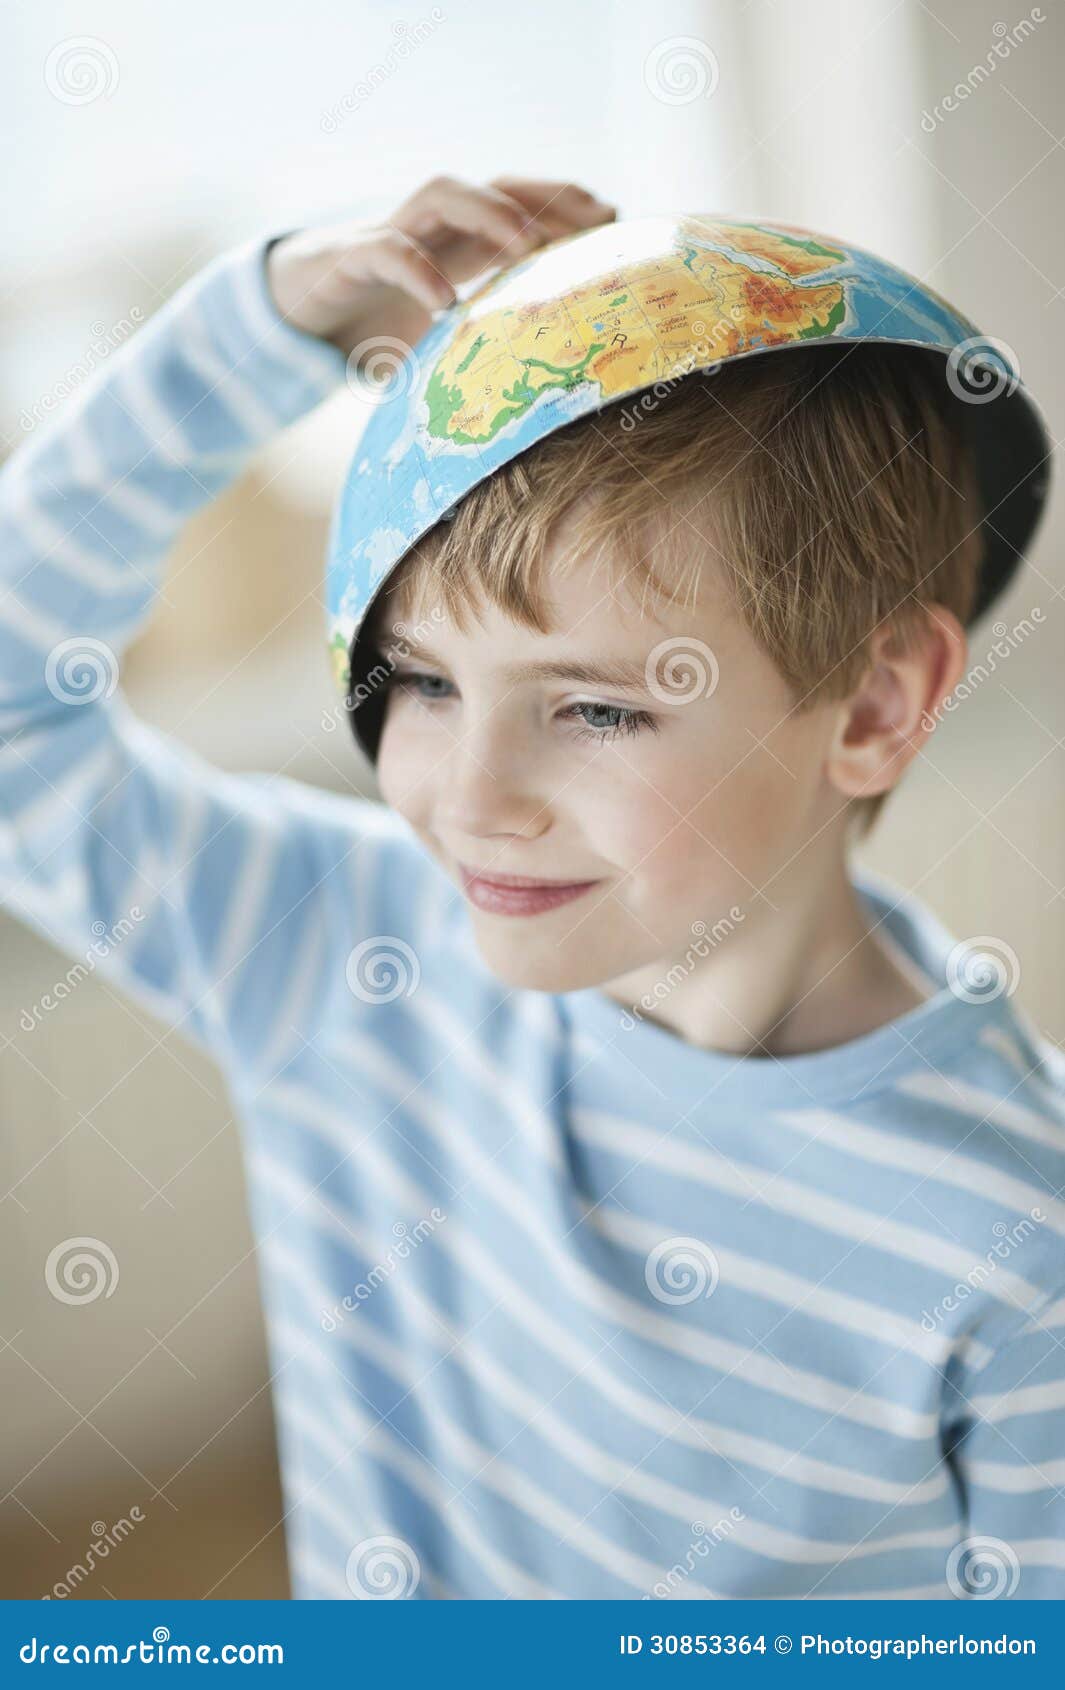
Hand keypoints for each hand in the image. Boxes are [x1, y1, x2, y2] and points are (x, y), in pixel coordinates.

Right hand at [265, 174, 615, 365]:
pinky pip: (387, 250)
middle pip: (495, 186)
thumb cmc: (368, 330)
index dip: (563, 204)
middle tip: (589, 223)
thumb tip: (535, 411)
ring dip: (489, 213)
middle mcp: (428, 228)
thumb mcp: (436, 343)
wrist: (288, 320)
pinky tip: (446, 302)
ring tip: (525, 246)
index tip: (612, 218)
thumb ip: (477, 353)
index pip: (518, 204)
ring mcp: (388, 233)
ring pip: (444, 194)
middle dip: (544, 199)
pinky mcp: (347, 257)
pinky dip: (418, 270)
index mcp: (455, 243)